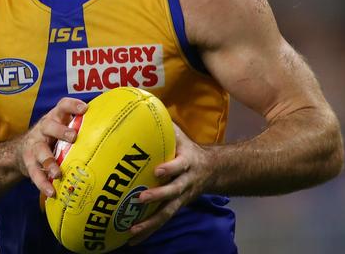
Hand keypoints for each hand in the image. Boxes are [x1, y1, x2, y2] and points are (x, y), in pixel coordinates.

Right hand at [16, 98, 87, 197]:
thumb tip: (110, 128)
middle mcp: (43, 128)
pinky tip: (52, 191)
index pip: (63, 106)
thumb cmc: (52, 136)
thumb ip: (80, 126)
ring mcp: (35, 145)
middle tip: (73, 137)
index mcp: (55, 117)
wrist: (20, 150)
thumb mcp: (62, 126)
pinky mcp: (29, 162)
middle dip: (60, 131)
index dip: (73, 105)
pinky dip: (43, 183)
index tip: (84, 108)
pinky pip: (35, 173)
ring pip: (41, 151)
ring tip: (58, 173)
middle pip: (49, 126)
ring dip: (49, 162)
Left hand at [128, 123, 209, 244]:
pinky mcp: (176, 208)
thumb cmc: (187, 148)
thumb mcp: (180, 135)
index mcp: (186, 162)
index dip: (170, 168)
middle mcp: (185, 182)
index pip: (179, 165)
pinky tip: (132, 238)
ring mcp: (181, 198)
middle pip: (173, 192)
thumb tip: (141, 105)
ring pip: (167, 212)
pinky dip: (148, 231)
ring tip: (132, 230)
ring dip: (150, 223)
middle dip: (157, 196)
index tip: (158, 171)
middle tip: (140, 199)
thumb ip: (163, 124)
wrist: (212, 169)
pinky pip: (161, 221)